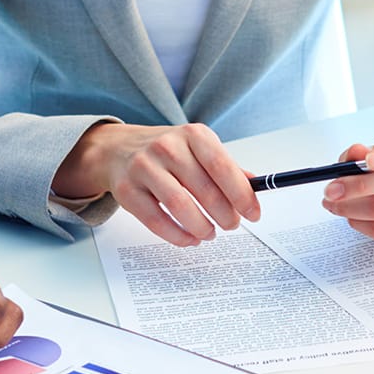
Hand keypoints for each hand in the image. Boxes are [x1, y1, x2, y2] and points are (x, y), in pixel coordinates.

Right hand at [54, 122, 258, 245]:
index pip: (222, 166)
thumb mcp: (197, 147)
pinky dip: (178, 236)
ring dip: (201, 227)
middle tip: (232, 226)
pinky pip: (156, 221)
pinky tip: (189, 239)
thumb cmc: (166, 151)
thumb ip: (226, 167)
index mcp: (192, 135)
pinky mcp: (127, 191)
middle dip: (224, 215)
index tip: (253, 213)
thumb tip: (256, 189)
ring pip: (180, 206)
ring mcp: (144, 168)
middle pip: (204, 190)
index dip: (241, 194)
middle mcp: (167, 147)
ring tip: (210, 233)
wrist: (117, 149)